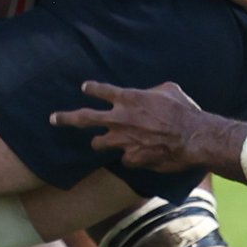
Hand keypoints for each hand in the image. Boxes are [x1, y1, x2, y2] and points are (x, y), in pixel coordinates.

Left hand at [50, 81, 206, 173]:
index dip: (91, 89)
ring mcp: (123, 140)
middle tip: (53, 119)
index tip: (85, 88)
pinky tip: (138, 155)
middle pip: (83, 118)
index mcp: (128, 98)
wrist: (193, 138)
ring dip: (98, 142)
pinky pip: (124, 158)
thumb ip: (151, 91)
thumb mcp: (168, 90)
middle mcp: (120, 118)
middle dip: (65, 118)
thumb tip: (148, 93)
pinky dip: (129, 156)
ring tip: (97, 142)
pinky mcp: (131, 158)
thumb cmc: (184, 110)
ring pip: (98, 143)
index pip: (99, 91)